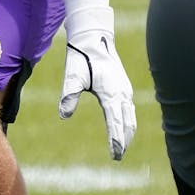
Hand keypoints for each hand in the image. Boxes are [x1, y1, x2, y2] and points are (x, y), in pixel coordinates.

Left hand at [59, 0, 135, 159]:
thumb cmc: (81, 57)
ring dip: (127, 132)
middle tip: (118, 156)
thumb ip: (68, 95)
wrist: (94, 38)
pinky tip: (124, 128)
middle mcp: (122, 93)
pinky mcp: (123, 87)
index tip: (115, 154)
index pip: (116, 122)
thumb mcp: (72, 75)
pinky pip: (129, 109)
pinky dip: (129, 121)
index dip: (116, 140)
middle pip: (127, 123)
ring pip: (130, 117)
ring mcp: (125, 90)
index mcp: (111, 93)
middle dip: (123, 140)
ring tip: (122, 147)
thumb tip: (64, 115)